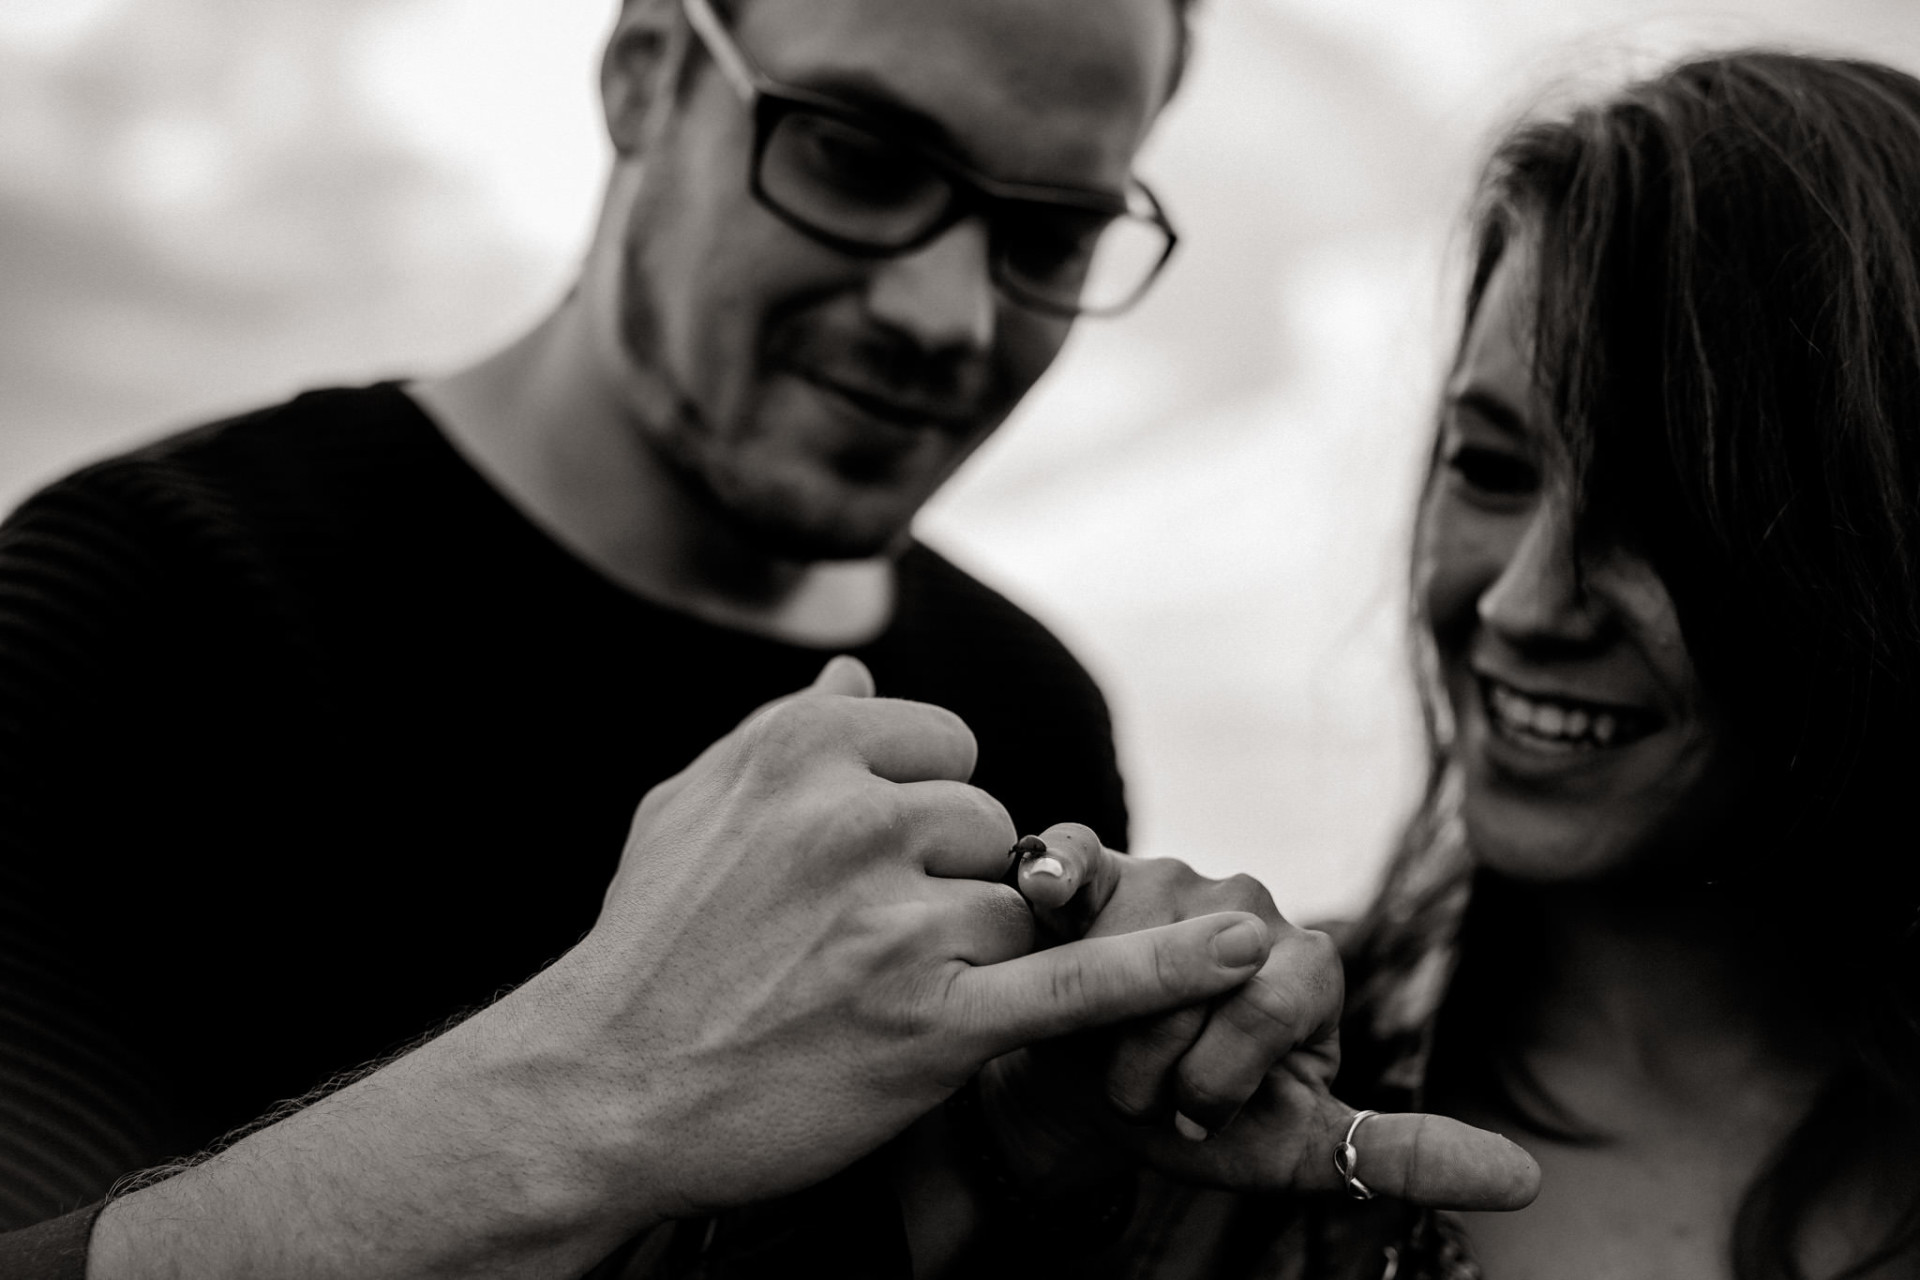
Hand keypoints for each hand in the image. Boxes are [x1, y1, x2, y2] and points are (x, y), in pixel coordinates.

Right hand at [549, 662, 1280, 1221]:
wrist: (598, 1091)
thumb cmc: (647, 947)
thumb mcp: (690, 806)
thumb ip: (785, 729)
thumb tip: (858, 671)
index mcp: (802, 747)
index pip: (945, 747)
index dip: (921, 811)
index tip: (875, 866)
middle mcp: (854, 819)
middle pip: (992, 827)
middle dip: (954, 884)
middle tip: (867, 947)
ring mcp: (898, 923)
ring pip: (1022, 906)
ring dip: (980, 953)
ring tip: (880, 997)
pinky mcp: (933, 1025)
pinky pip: (1076, 982)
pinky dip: (1166, 969)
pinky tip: (1242, 950)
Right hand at [988, 824, 1538, 1210]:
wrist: (1095, 1099)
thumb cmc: (1200, 1122)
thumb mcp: (1299, 1151)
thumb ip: (1403, 1155)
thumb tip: (1527, 1182)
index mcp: (1311, 963)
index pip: (1277, 1003)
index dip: (1223, 1074)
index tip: (1195, 1118)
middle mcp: (1249, 904)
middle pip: (1197, 972)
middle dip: (1154, 1057)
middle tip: (1141, 1088)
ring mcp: (1170, 875)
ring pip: (1124, 941)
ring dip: (1090, 1015)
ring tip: (1096, 1045)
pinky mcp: (1095, 866)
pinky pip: (1077, 855)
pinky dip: (1056, 867)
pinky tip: (1045, 891)